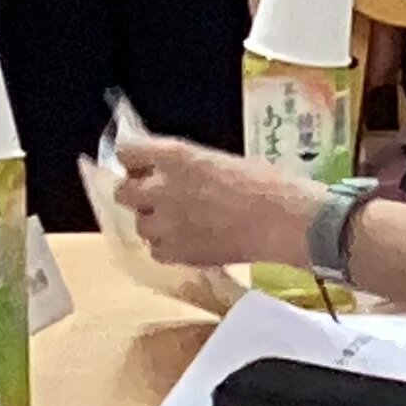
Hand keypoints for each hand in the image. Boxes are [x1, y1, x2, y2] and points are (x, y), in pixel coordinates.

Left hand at [118, 134, 318, 269]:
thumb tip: (170, 170)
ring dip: (155, 220)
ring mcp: (164, 225)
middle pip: (123, 191)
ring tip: (181, 220)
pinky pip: (156, 249)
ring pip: (140, 223)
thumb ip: (186, 165)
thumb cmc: (264, 181)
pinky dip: (168, 244)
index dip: (135, 158)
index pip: (128, 151)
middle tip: (159, 194)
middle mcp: (161, 189)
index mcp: (175, 157)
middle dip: (137, 191)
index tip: (144, 162)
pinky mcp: (174, 254)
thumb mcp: (220, 160)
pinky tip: (191, 239)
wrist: (283, 220)